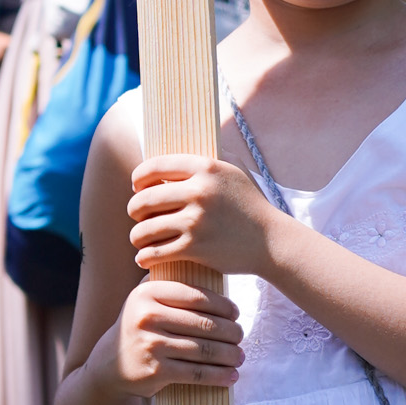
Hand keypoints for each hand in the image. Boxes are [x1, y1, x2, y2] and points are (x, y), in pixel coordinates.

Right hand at [107, 275, 243, 393]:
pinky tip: (231, 375)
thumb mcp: (144, 299)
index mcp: (148, 293)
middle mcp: (147, 317)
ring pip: (204, 349)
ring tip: (239, 356)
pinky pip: (196, 373)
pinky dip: (218, 375)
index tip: (236, 313)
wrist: (111, 364)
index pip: (197, 296)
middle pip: (204, 324)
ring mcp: (152, 345)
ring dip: (229, 355)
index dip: (223, 306)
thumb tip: (208, 265)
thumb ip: (167, 280)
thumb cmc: (138, 326)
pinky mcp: (156, 371)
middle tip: (240, 335)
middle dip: (231, 332)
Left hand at [128, 154, 274, 278]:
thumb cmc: (249, 205)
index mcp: (206, 167)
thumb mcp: (234, 171)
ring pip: (144, 229)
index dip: (138, 178)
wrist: (271, 241)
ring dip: (137, 236)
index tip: (137, 188)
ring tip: (140, 240)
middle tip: (137, 216)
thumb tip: (179, 146)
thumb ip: (208, 158)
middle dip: (134, 210)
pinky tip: (145, 258)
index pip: (154, 167)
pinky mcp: (195, 248)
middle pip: (143, 199)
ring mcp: (196, 221)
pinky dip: (145, 258)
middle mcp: (199, 192)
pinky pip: (154, 253)